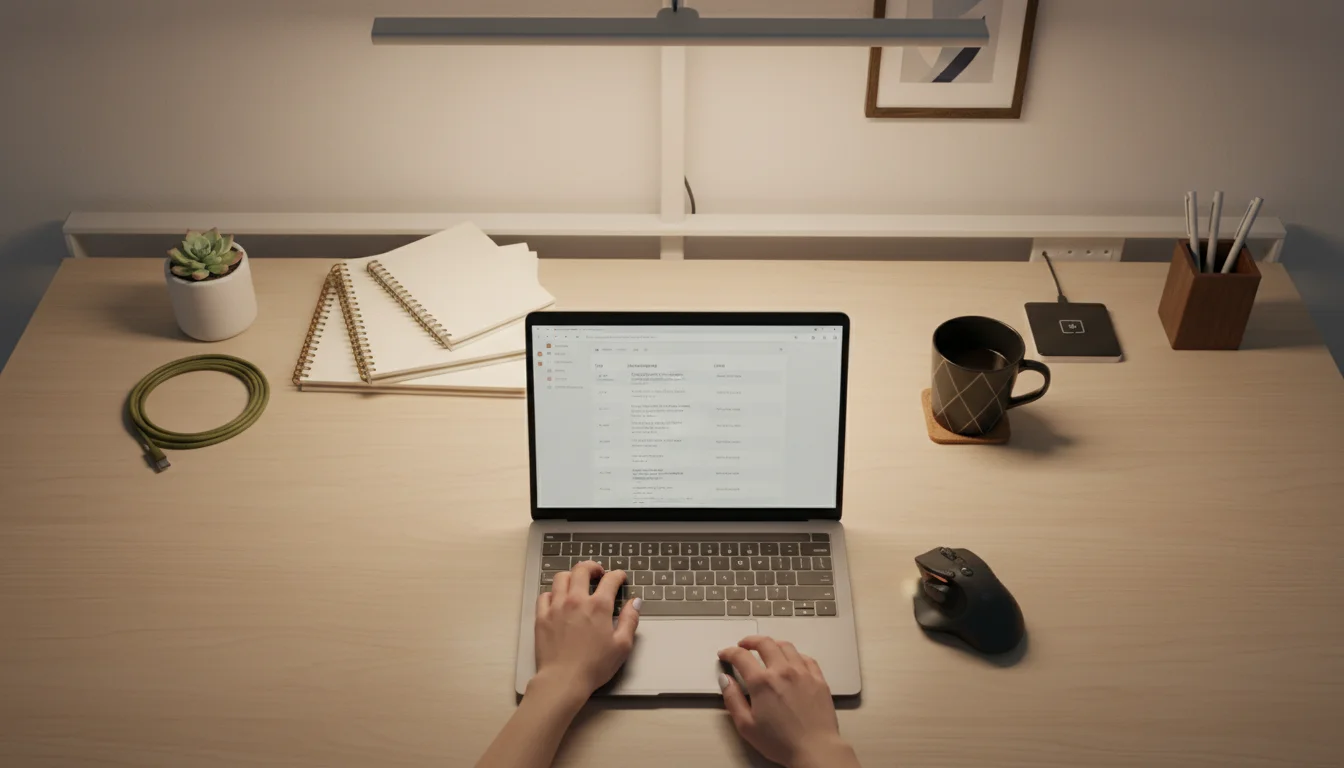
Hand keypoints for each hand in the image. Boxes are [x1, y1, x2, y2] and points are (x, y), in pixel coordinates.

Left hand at [532, 561, 641, 697]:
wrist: (563, 680)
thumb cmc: (594, 666)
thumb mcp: (622, 646)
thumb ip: (630, 620)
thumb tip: (635, 603)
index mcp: (598, 606)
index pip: (610, 580)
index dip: (618, 575)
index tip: (620, 577)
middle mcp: (576, 600)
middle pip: (582, 570)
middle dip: (592, 566)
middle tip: (598, 572)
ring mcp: (556, 607)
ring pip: (561, 578)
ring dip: (571, 575)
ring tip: (577, 582)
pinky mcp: (542, 617)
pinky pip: (544, 595)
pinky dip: (553, 593)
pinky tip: (558, 599)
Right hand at [718, 636, 858, 767]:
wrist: (815, 749)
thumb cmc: (781, 742)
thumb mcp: (746, 726)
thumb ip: (732, 699)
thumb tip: (725, 680)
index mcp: (762, 682)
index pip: (741, 656)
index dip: (729, 652)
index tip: (725, 654)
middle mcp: (783, 671)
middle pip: (764, 643)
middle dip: (750, 640)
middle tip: (743, 645)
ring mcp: (803, 673)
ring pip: (786, 646)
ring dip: (772, 644)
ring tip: (766, 648)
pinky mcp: (818, 679)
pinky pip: (806, 658)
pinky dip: (794, 654)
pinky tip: (791, 660)